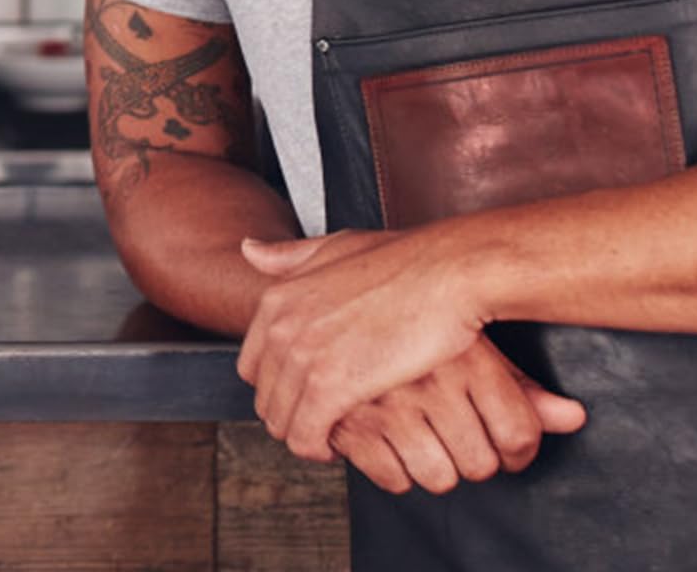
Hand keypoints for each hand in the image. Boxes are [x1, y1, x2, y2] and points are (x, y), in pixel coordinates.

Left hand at [236, 226, 494, 459]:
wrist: (448, 273)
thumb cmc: (403, 262)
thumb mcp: (336, 247)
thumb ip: (290, 256)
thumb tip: (248, 249)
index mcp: (278, 298)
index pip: (252, 365)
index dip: (279, 387)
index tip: (308, 394)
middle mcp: (282, 326)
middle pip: (265, 397)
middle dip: (292, 414)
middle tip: (325, 420)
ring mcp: (303, 356)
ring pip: (281, 421)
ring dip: (306, 435)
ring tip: (336, 433)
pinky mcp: (331, 386)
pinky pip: (306, 436)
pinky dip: (319, 449)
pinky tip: (342, 445)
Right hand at [326, 334, 586, 494]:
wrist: (323, 291)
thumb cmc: (406, 313)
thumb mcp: (469, 339)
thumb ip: (520, 384)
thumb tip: (574, 418)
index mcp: (464, 355)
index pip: (520, 434)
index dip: (518, 449)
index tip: (505, 444)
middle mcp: (430, 379)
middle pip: (482, 464)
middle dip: (472, 459)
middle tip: (454, 435)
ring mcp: (388, 401)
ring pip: (439, 477)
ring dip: (433, 467)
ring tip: (421, 437)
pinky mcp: (349, 421)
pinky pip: (392, 478)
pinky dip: (391, 468)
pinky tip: (387, 439)